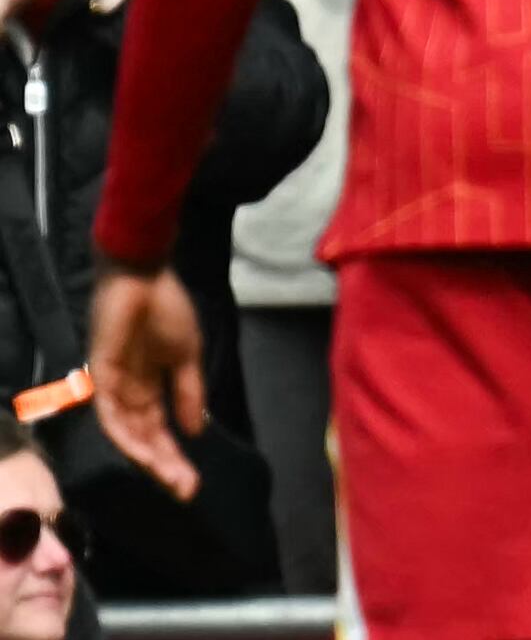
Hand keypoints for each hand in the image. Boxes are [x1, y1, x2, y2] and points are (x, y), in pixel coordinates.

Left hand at [89, 269, 209, 500]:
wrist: (145, 276)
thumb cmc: (166, 308)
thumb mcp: (186, 355)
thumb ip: (188, 391)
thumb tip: (196, 430)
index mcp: (148, 389)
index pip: (160, 432)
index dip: (176, 457)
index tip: (194, 483)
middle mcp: (127, 395)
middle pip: (144, 441)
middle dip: (165, 467)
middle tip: (186, 490)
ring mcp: (111, 388)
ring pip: (127, 436)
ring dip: (148, 459)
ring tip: (171, 478)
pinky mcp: (99, 376)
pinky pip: (109, 415)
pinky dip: (125, 436)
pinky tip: (144, 454)